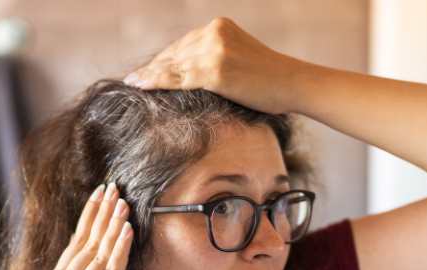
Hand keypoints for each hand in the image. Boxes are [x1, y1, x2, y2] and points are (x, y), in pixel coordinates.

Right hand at [44, 182, 132, 269]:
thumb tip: (102, 254)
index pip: (76, 239)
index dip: (89, 214)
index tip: (101, 192)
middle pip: (87, 241)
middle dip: (102, 212)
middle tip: (115, 188)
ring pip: (99, 253)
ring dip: (112, 226)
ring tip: (124, 203)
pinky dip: (119, 251)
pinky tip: (127, 232)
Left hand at [123, 17, 303, 114]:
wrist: (293, 84)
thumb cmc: (270, 80)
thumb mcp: (240, 58)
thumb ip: (215, 58)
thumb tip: (189, 75)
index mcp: (219, 27)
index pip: (183, 45)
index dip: (162, 59)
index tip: (145, 70)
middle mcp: (214, 33)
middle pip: (174, 53)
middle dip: (153, 68)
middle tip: (133, 79)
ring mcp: (214, 51)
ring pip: (173, 65)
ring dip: (149, 76)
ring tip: (133, 84)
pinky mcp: (215, 71)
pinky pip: (178, 78)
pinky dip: (156, 82)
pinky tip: (141, 86)